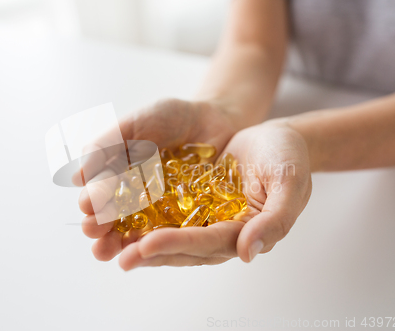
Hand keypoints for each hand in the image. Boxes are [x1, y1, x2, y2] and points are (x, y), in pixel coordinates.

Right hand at [79, 98, 237, 260]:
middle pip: (117, 219)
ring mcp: (164, 213)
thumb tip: (76, 178)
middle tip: (93, 232)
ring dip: (125, 243)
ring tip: (111, 251)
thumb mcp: (136, 124)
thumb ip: (107, 146)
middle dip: (102, 228)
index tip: (88, 204)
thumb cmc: (172, 118)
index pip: (103, 192)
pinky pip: (178, 233)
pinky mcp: (193, 220)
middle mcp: (137, 200)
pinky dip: (164, 242)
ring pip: (142, 233)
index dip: (95, 198)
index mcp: (119, 178)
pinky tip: (151, 249)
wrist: (216, 117)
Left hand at [118, 120, 311, 269]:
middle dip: (147, 251)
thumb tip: (249, 253)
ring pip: (166, 233)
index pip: (207, 243)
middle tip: (115, 254)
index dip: (178, 245)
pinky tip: (116, 215)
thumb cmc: (289, 158)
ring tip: (104, 244)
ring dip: (135, 239)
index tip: (146, 245)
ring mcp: (203, 218)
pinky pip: (162, 211)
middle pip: (180, 247)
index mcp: (244, 232)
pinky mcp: (191, 201)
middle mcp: (219, 231)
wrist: (276, 140)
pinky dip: (140, 214)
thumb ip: (275, 219)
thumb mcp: (290, 183)